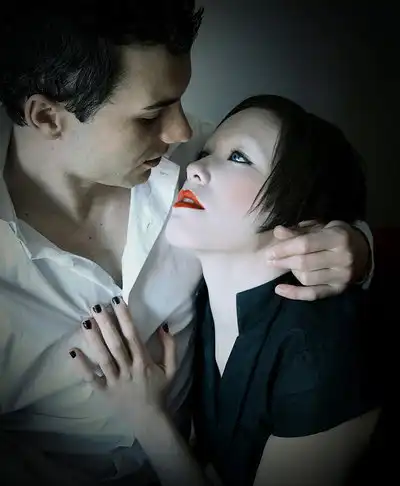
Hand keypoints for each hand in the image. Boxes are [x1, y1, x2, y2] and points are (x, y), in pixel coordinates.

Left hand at [69, 298, 175, 423]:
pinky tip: (73, 351)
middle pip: (116, 344)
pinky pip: (91, 379)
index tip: (117, 300)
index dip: (125, 317)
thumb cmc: (159, 391)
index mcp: (144, 363)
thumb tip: (165, 326)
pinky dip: (82, 366)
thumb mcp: (171, 369)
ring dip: (94, 340)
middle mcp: (128, 370)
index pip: (133, 336)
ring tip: (85, 322)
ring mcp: (115, 381)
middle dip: (106, 324)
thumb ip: (170, 347)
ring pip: (103, 359)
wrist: (149, 420)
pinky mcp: (104, 392)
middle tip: (96, 306)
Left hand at [265, 220, 369, 300]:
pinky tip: (280, 289)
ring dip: (292, 272)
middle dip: (283, 261)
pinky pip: (313, 294)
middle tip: (269, 259)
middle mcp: (342, 258)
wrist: (364, 251)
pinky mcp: (338, 289)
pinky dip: (295, 294)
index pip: (305, 245)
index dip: (285, 248)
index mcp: (338, 238)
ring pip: (307, 279)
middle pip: (305, 263)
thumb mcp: (321, 227)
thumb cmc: (337, 235)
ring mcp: (342, 276)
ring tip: (286, 265)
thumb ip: (300, 231)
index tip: (270, 251)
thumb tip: (278, 232)